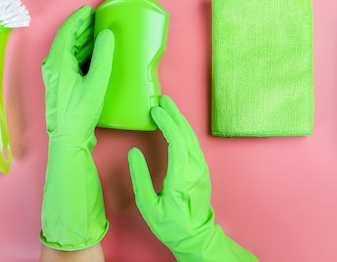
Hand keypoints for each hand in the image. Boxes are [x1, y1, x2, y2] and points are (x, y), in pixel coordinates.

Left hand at [42, 4, 113, 143]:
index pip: (66, 31)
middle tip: (98, 18)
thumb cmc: (79, 113)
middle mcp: (53, 66)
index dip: (78, 18)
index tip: (90, 9)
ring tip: (99, 33)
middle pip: (67, 38)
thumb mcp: (96, 82)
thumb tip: (106, 35)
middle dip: (82, 27)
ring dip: (83, 39)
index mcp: (57, 62)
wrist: (68, 138)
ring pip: (69, 49)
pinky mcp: (62, 85)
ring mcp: (56, 76)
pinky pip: (71, 60)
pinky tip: (96, 54)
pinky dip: (83, 52)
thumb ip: (102, 56)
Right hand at [128, 96, 257, 260]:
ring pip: (192, 137)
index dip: (166, 122)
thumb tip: (134, 153)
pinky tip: (177, 125)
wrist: (195, 236)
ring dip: (180, 120)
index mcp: (182, 175)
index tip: (155, 110)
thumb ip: (140, 177)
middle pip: (186, 134)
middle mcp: (195, 168)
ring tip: (168, 108)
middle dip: (174, 114)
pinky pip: (193, 144)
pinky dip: (184, 130)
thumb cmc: (171, 224)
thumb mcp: (148, 205)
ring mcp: (201, 168)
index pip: (176, 140)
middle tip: (162, 100)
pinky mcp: (201, 170)